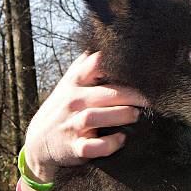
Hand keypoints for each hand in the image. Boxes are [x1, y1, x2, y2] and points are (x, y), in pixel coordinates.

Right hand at [22, 51, 148, 180]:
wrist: (39, 142)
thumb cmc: (65, 107)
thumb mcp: (72, 83)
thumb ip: (90, 65)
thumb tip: (113, 42)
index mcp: (76, 82)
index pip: (96, 64)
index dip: (118, 62)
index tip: (142, 66)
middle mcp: (74, 101)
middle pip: (105, 93)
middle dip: (131, 94)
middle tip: (151, 97)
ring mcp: (72, 125)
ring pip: (95, 116)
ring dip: (120, 115)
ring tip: (136, 115)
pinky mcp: (74, 148)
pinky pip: (93, 146)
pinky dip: (109, 144)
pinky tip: (122, 139)